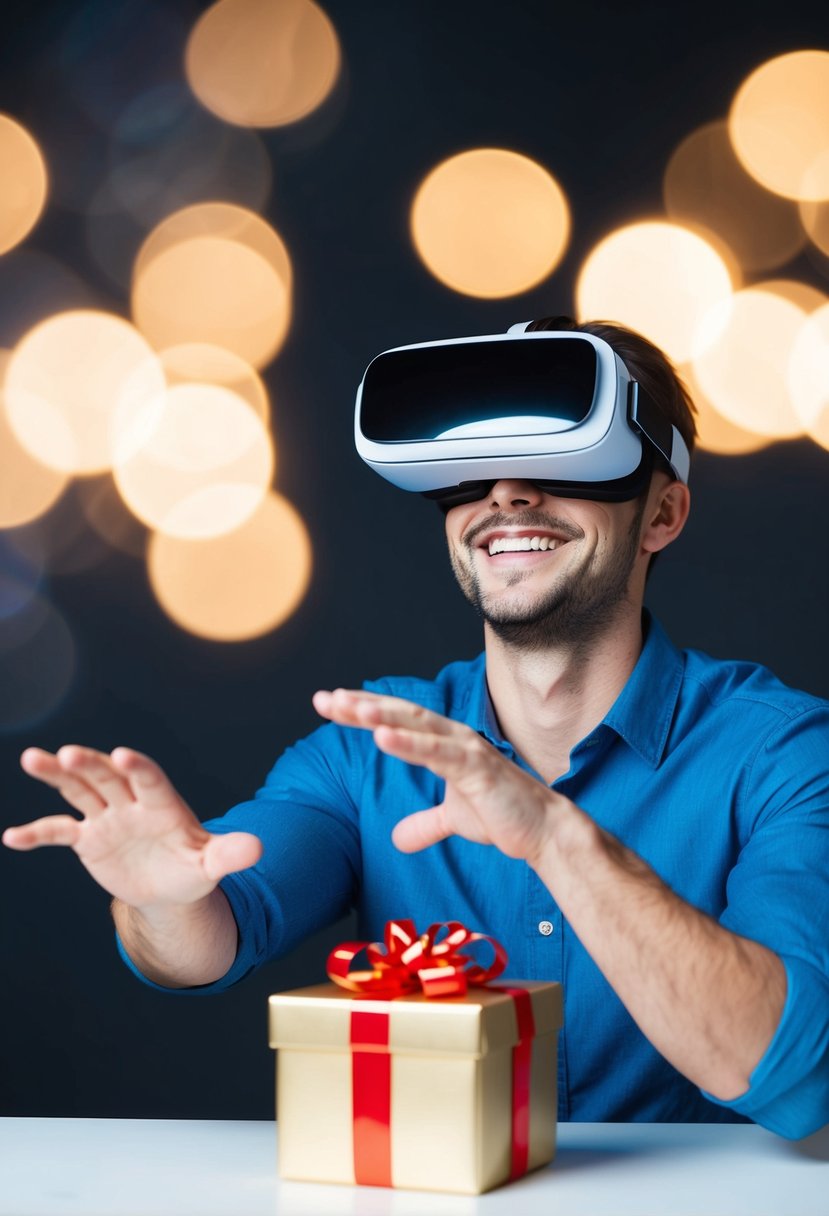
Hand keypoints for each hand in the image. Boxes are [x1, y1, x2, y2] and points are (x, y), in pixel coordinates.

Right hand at [4, 746, 261, 909]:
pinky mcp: (88, 839)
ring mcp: (107, 818)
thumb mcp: (212, 864)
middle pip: (108, 777)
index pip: (150, 779)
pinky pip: (58, 832)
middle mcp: (131, 803)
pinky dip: (37, 834)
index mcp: (163, 804)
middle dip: (89, 764)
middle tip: (68, 753)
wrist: (171, 885)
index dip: (138, 767)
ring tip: (32, 759)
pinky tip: (12, 838)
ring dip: (56, 776)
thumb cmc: (194, 867)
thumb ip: (230, 852)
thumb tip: (258, 847)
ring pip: (79, 790)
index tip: (125, 754)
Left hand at [312, 688, 563, 863]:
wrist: (543, 832)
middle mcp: (454, 737)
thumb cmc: (503, 816)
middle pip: (400, 713)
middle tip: (324, 699)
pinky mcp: (477, 769)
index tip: (328, 703)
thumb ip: (426, 823)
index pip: (398, 719)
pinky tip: (382, 737)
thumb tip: (397, 839)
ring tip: (349, 708)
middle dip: (360, 705)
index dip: (362, 709)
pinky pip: (438, 753)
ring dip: (382, 716)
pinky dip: (409, 743)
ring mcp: (467, 750)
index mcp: (446, 743)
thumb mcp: (455, 820)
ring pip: (418, 725)